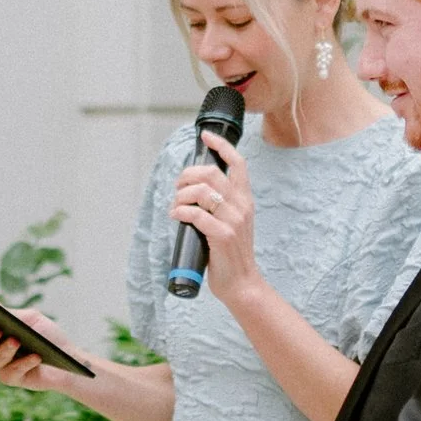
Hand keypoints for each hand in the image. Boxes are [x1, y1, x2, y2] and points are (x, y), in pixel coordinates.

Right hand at [0, 307, 96, 392]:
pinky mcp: (12, 379)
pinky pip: (12, 372)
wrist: (68, 360)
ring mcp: (2, 365)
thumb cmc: (48, 338)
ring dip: (7, 350)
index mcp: (0, 332)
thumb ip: (12, 314)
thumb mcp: (31, 320)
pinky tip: (35, 357)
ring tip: (17, 341)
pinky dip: (24, 363)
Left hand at [169, 130, 259, 304]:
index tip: (205, 137)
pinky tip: (175, 216)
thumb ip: (221, 205)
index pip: (238, 163)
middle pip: (211, 173)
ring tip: (175, 207)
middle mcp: (242, 206)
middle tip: (177, 189)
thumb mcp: (233, 223)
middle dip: (187, 176)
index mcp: (245, 200)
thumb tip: (193, 189)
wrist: (242, 283)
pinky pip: (196, 214)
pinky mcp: (223, 235)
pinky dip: (180, 212)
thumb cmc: (231, 254)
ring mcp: (233, 220)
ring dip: (180, 196)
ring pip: (201, 192)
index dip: (221, 146)